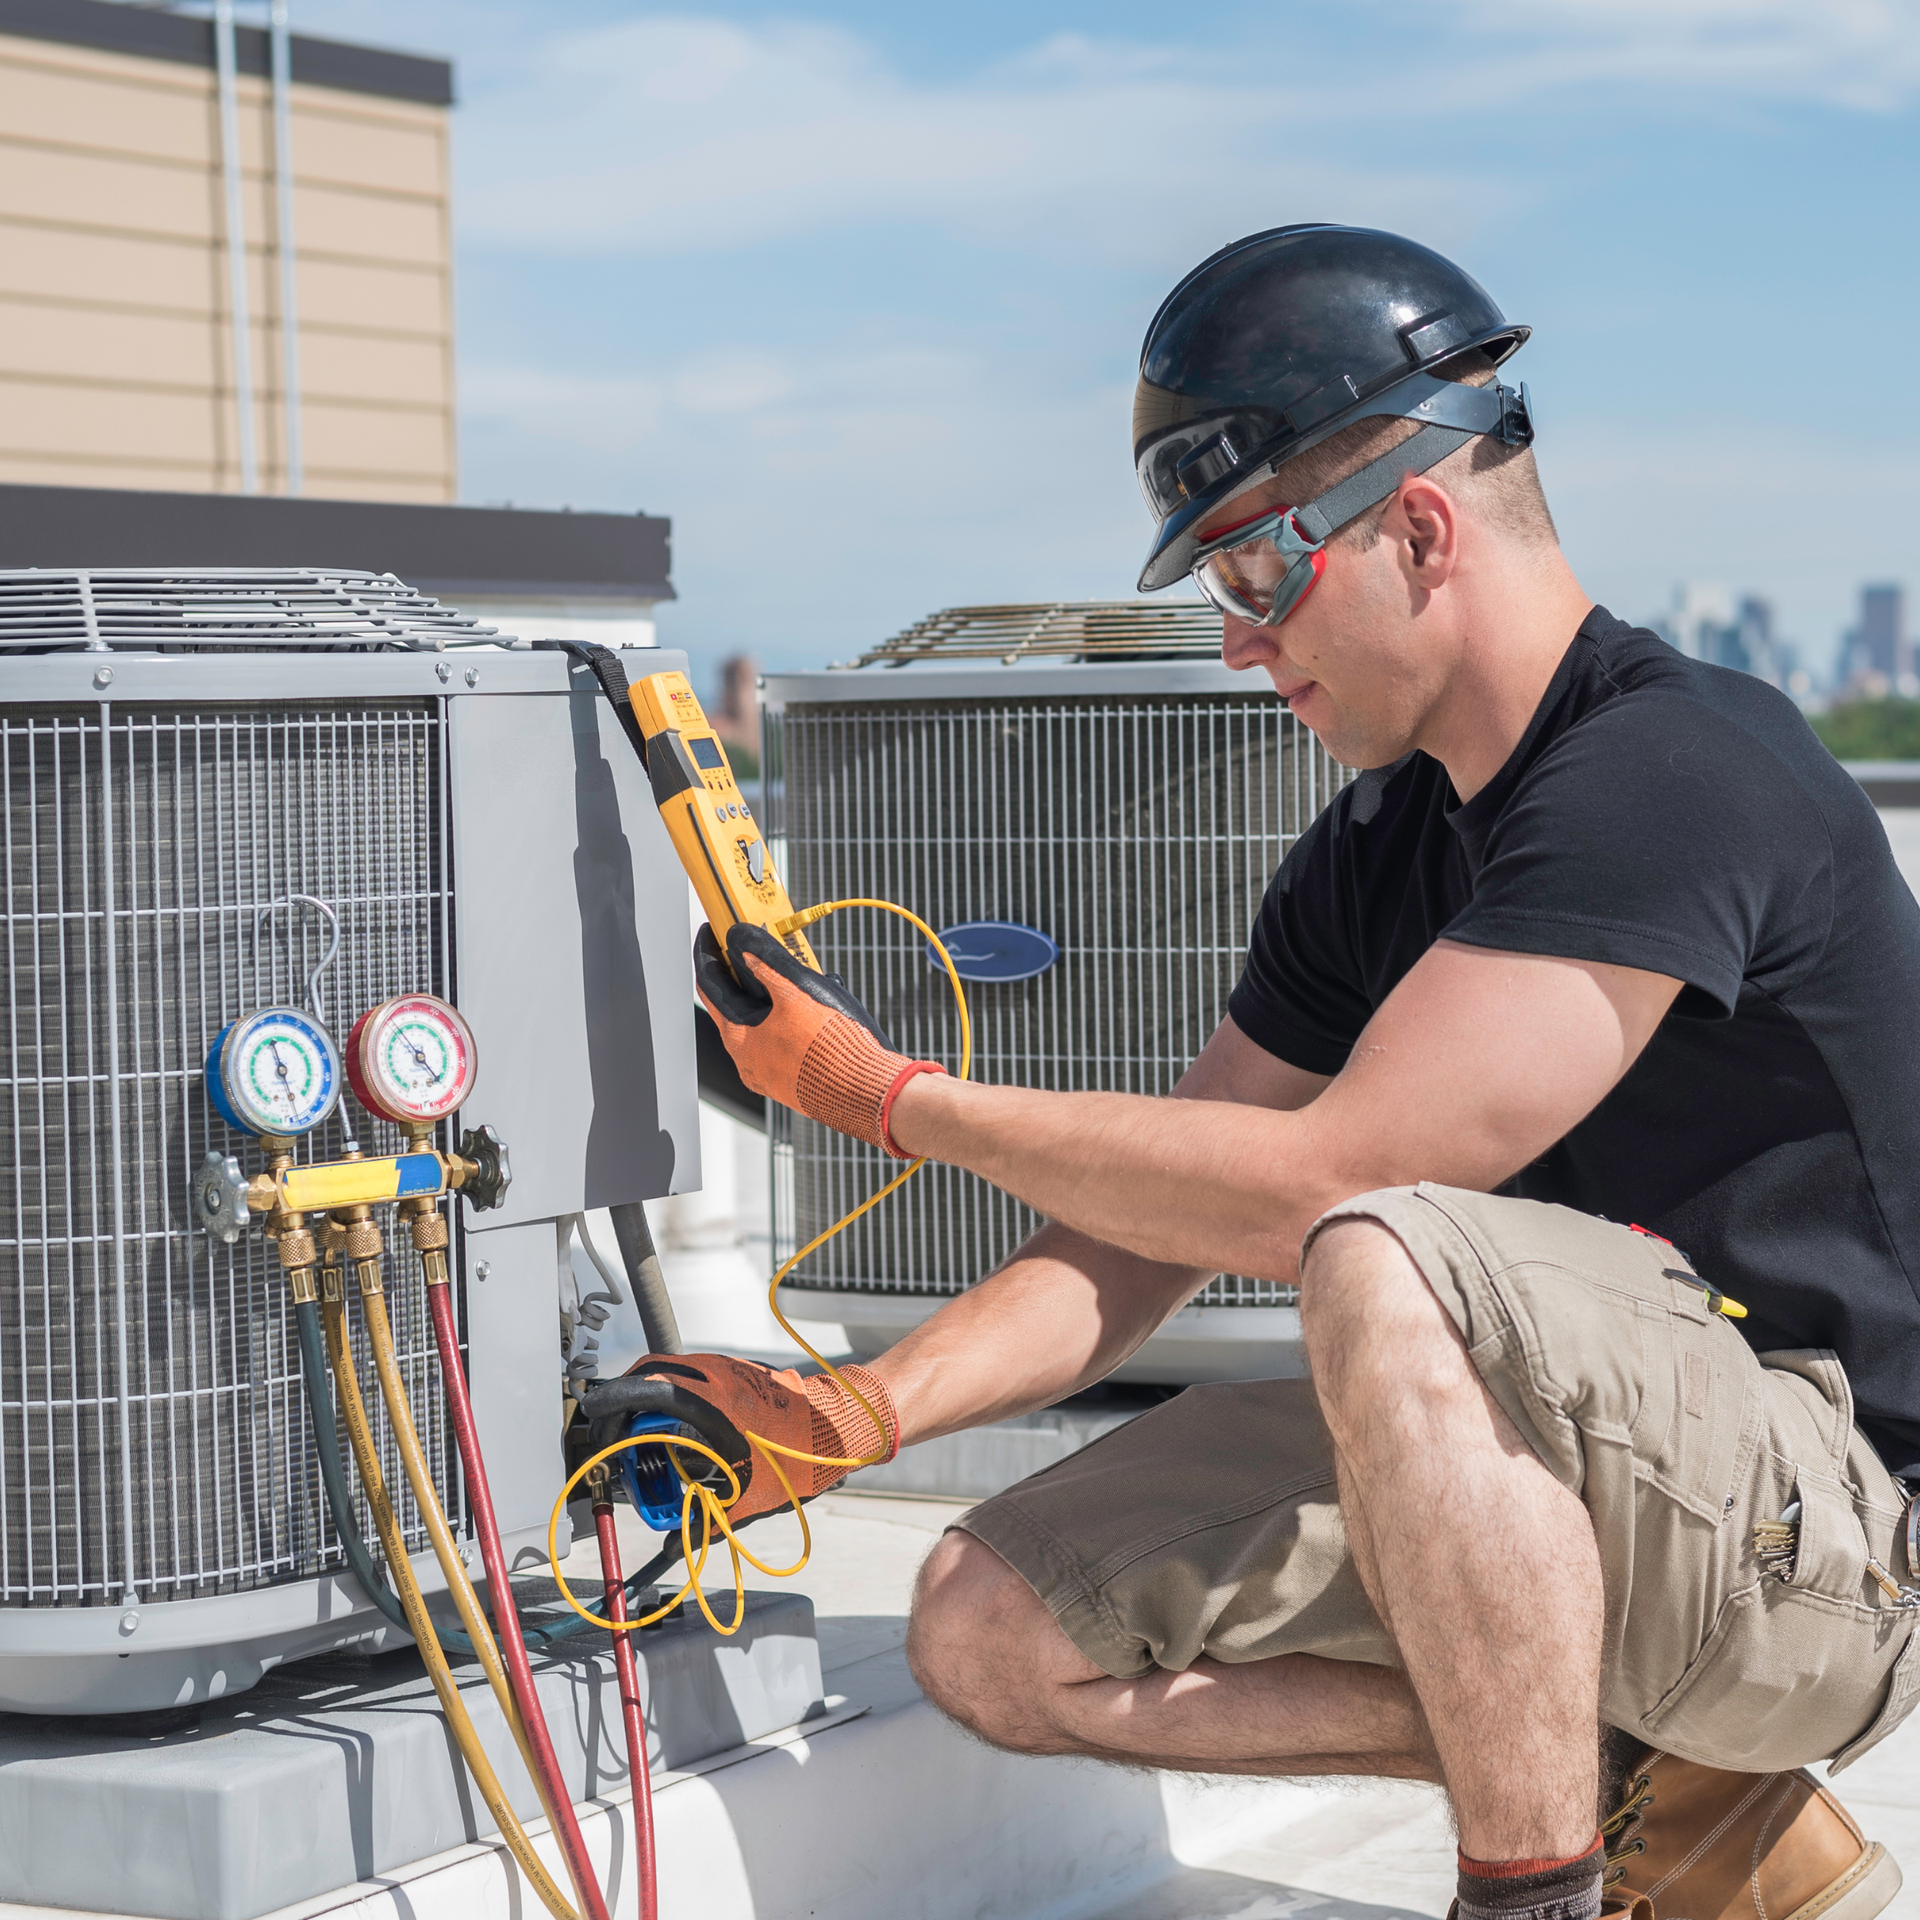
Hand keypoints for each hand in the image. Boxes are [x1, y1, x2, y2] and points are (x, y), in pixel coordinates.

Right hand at [605, 1352, 898, 1523]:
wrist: (840, 1425)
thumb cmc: (800, 1454)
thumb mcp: (749, 1495)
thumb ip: (708, 1521)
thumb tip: (677, 1546)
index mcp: (705, 1400)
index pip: (638, 1391)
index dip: (610, 1408)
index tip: (597, 1426)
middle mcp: (711, 1373)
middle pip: (647, 1373)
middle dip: (624, 1401)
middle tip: (615, 1431)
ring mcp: (724, 1366)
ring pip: (670, 1368)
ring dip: (650, 1394)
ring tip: (644, 1430)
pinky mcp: (736, 1368)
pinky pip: (692, 1372)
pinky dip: (675, 1392)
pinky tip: (681, 1425)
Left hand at [695, 921, 943, 1156]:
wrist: (867, 1092)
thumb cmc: (833, 1050)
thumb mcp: (797, 995)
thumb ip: (768, 965)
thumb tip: (744, 942)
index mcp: (739, 1039)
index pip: (710, 987)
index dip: (709, 954)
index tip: (712, 932)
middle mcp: (749, 1061)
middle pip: (736, 1006)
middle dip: (747, 974)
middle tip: (756, 949)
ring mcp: (771, 1074)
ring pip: (764, 1025)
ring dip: (774, 997)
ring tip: (798, 978)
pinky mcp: (795, 1080)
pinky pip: (784, 1043)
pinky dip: (791, 1020)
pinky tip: (816, 1011)